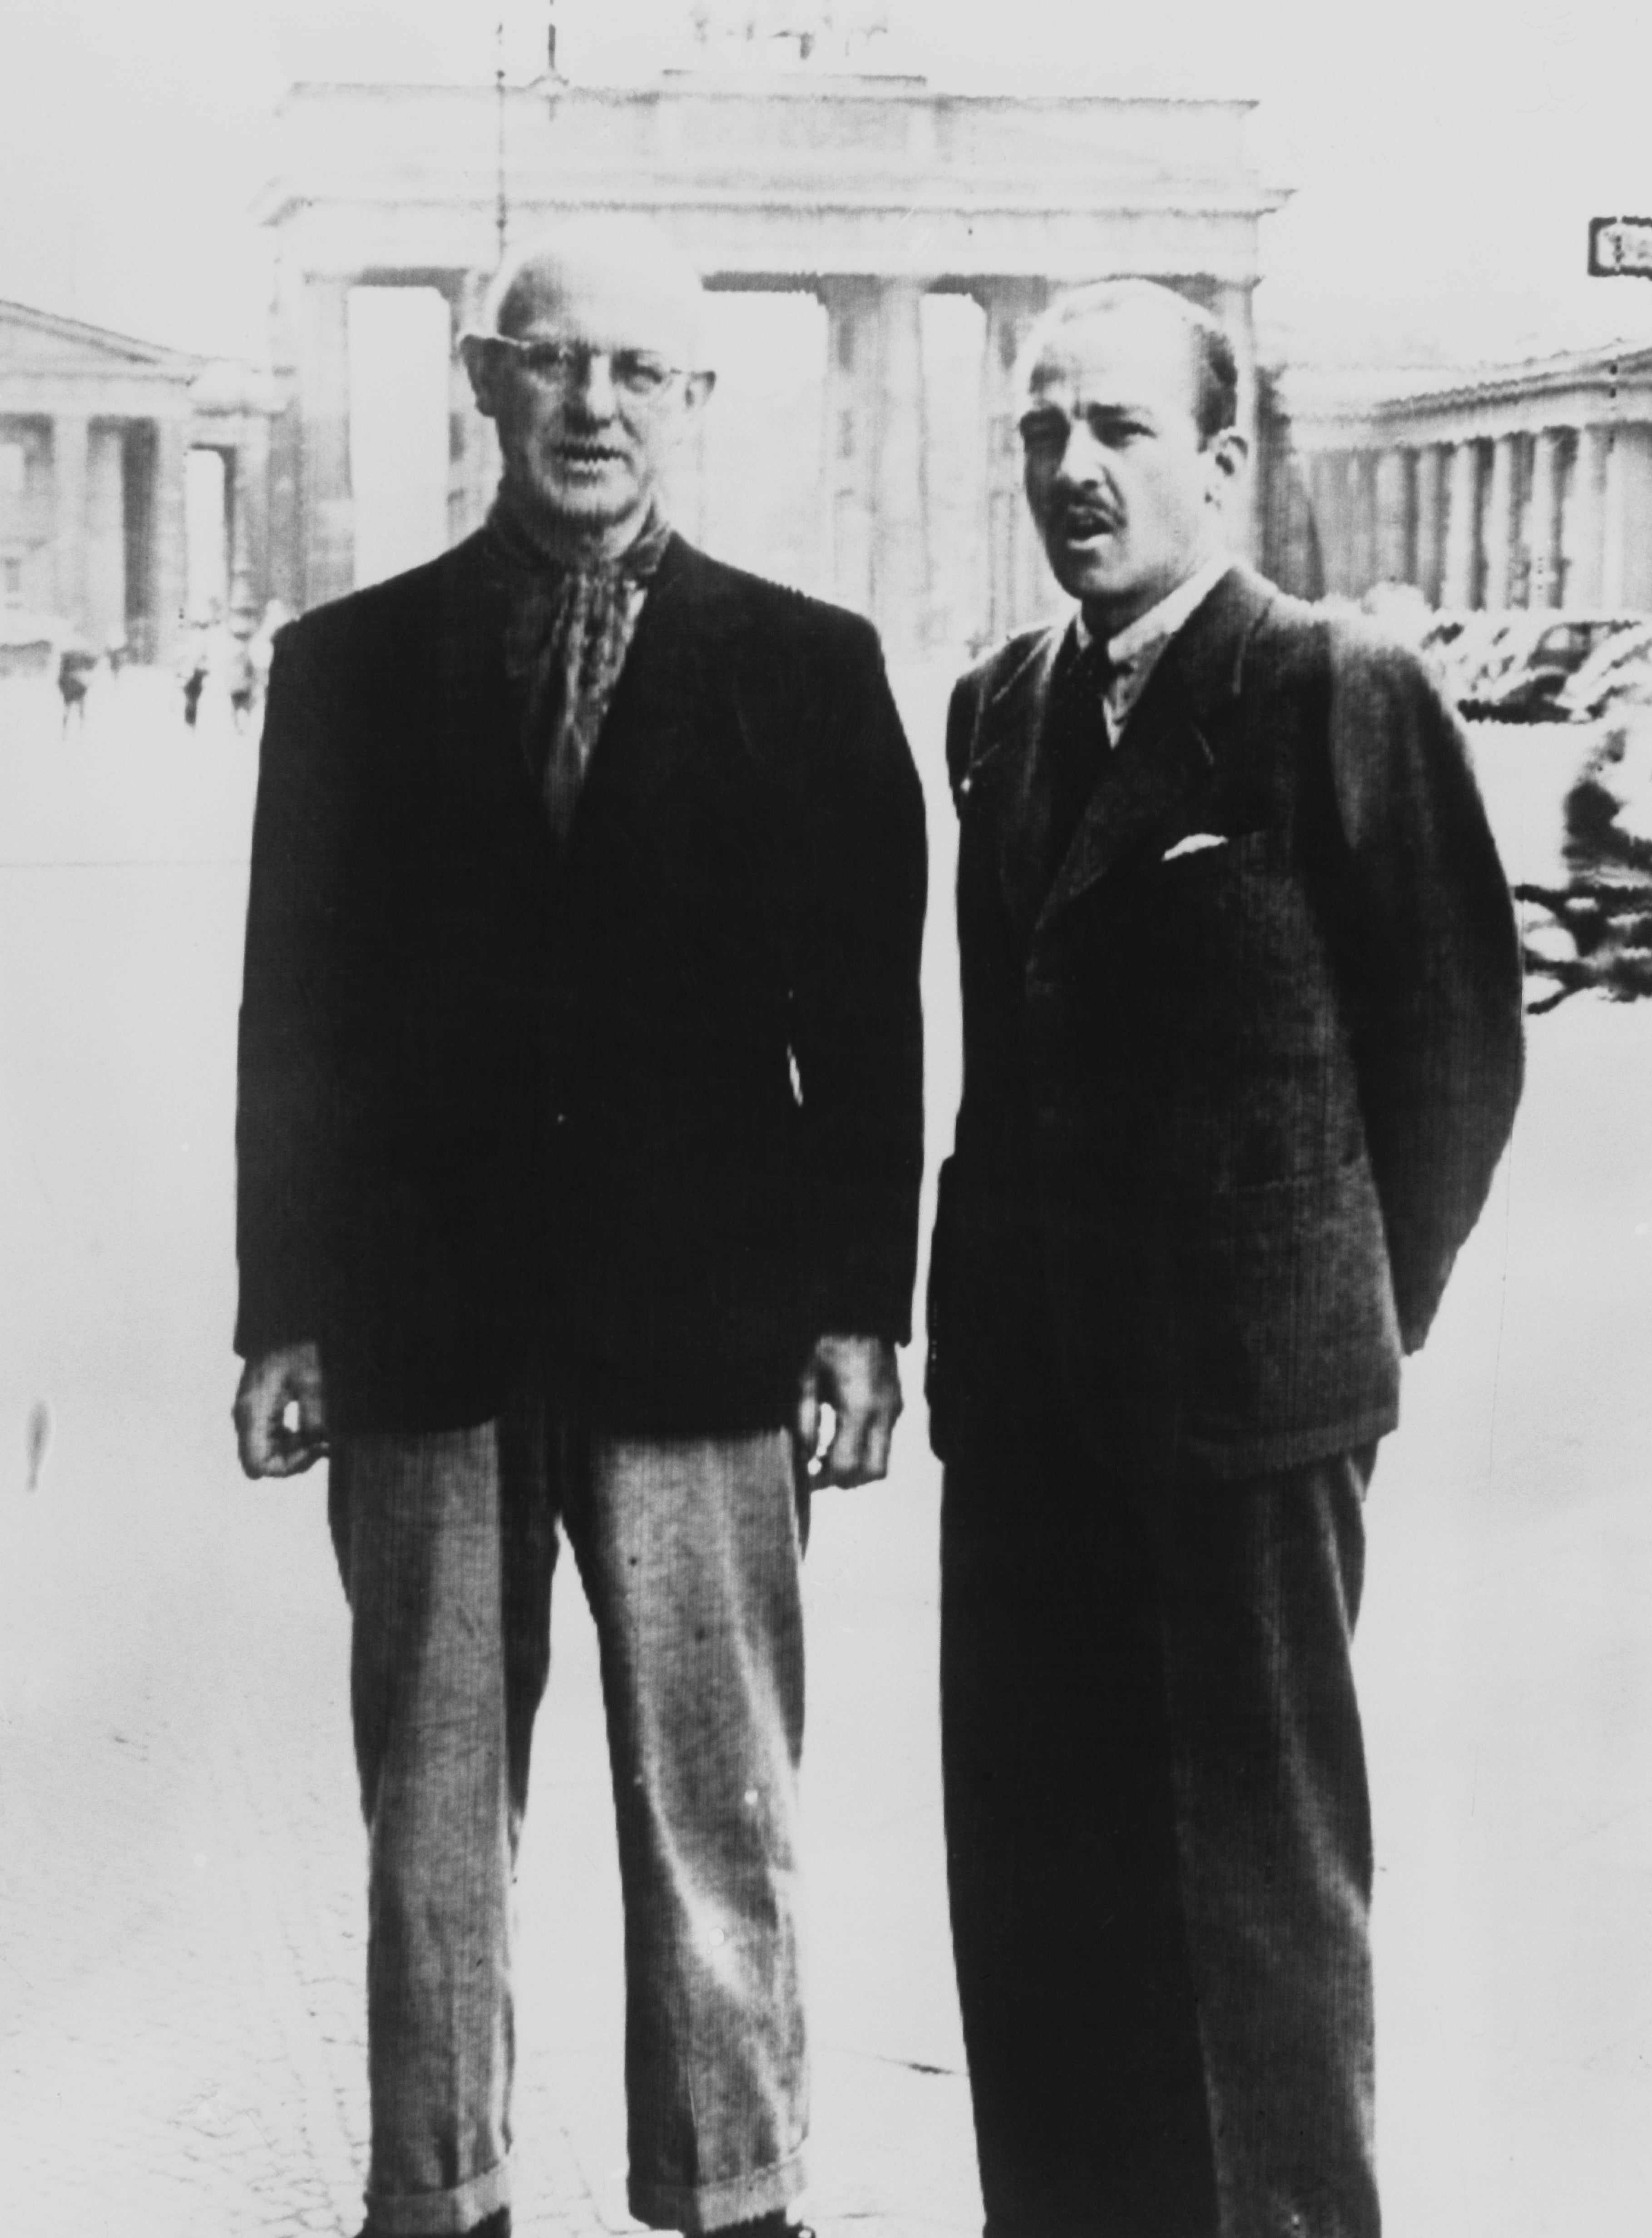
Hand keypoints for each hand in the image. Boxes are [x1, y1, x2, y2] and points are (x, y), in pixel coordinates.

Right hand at [233, 1341, 328, 1478]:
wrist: (285, 1325)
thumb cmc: (296, 1346)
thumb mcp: (311, 1376)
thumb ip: (314, 1412)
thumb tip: (320, 1442)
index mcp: (252, 1411)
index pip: (259, 1464)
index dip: (288, 1466)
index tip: (315, 1449)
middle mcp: (246, 1419)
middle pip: (265, 1462)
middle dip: (297, 1458)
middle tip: (324, 1443)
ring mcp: (252, 1418)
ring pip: (270, 1454)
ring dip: (297, 1450)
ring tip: (322, 1435)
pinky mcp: (261, 1414)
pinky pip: (275, 1440)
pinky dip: (295, 1441)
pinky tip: (313, 1430)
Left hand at [794, 1333, 901, 1487]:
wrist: (861, 1311)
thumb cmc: (830, 1339)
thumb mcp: (806, 1376)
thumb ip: (805, 1419)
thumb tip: (804, 1454)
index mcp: (860, 1407)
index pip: (847, 1465)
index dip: (823, 1480)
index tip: (805, 1478)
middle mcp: (884, 1412)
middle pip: (874, 1472)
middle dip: (845, 1480)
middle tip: (817, 1472)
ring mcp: (895, 1408)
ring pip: (883, 1458)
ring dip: (856, 1466)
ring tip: (826, 1454)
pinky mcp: (897, 1402)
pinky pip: (884, 1439)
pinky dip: (864, 1448)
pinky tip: (840, 1434)